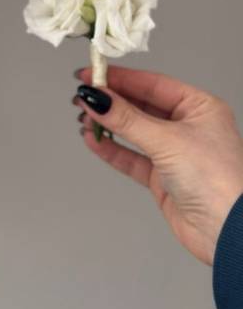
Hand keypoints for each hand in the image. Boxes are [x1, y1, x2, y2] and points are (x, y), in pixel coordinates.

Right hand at [74, 65, 242, 264]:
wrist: (229, 234)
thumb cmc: (217, 180)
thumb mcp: (167, 140)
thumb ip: (126, 119)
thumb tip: (96, 98)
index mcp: (199, 107)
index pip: (151, 84)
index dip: (119, 78)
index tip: (89, 74)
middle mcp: (187, 126)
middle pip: (140, 106)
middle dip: (110, 101)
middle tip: (81, 96)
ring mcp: (174, 152)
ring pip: (133, 132)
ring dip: (108, 125)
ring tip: (83, 118)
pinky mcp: (163, 178)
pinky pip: (131, 157)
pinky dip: (111, 149)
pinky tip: (93, 141)